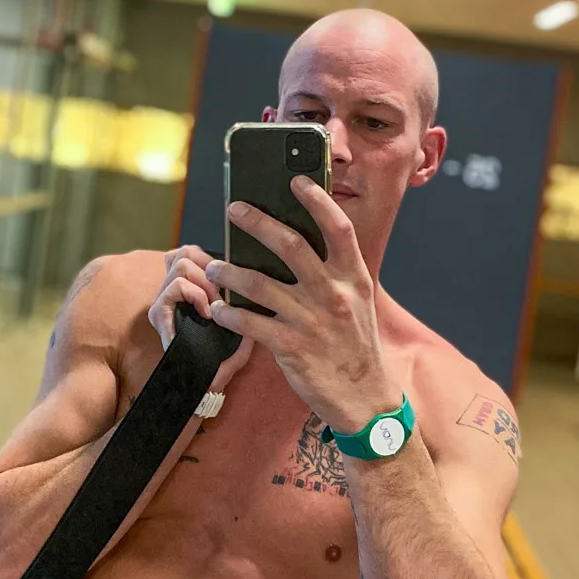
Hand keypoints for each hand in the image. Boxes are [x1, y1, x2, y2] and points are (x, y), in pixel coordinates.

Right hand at [148, 245, 253, 386]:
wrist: (207, 386)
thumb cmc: (224, 356)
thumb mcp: (239, 322)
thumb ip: (242, 299)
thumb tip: (252, 272)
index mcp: (188, 289)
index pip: (191, 251)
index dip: (211, 258)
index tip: (229, 278)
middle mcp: (171, 291)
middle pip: (184, 252)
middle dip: (209, 268)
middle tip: (222, 295)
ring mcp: (163, 301)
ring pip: (181, 263)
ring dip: (204, 282)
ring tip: (214, 305)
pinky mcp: (158, 314)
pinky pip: (175, 286)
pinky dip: (194, 294)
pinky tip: (207, 313)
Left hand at [203, 180, 394, 430]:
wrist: (365, 398)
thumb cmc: (353, 344)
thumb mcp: (356, 302)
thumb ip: (332, 273)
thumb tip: (295, 243)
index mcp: (353, 277)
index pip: (338, 228)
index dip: (317, 200)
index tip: (295, 181)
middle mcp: (333, 293)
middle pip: (289, 244)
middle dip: (255, 222)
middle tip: (234, 209)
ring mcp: (311, 320)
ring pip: (258, 282)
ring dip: (228, 271)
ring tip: (213, 267)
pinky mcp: (291, 347)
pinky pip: (249, 322)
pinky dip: (227, 314)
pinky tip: (217, 311)